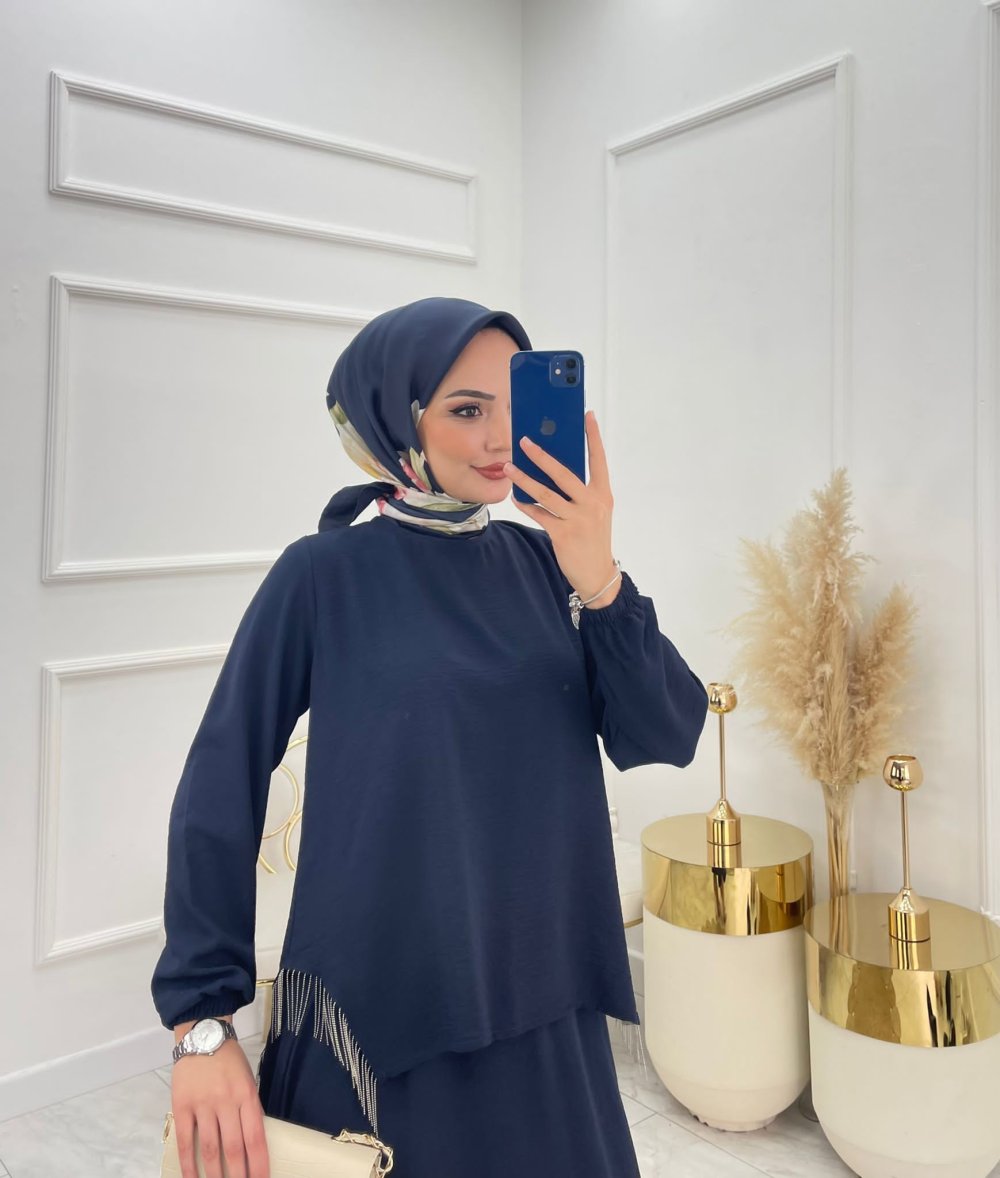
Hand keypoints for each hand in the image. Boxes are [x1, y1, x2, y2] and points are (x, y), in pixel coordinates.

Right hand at [170, 1036, 269, 1177]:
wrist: (203, 1034)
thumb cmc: (229, 1060)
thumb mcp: (247, 1080)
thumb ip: (248, 1109)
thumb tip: (251, 1144)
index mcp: (247, 1095)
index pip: (256, 1137)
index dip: (259, 1164)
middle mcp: (226, 1102)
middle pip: (234, 1148)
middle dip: (238, 1175)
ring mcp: (203, 1105)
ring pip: (210, 1149)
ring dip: (214, 1175)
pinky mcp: (182, 1106)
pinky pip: (185, 1141)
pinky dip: (188, 1164)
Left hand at [504, 410, 620, 606]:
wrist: (597, 574)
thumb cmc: (592, 538)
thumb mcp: (595, 511)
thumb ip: (580, 492)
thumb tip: (554, 470)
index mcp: (603, 494)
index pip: (599, 460)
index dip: (593, 437)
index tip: (587, 415)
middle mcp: (592, 503)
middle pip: (564, 473)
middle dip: (542, 455)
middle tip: (524, 440)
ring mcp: (578, 519)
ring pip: (546, 493)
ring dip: (525, 478)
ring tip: (509, 466)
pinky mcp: (563, 534)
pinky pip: (539, 514)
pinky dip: (525, 504)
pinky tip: (515, 497)